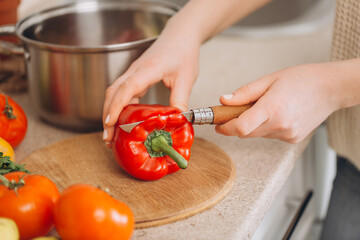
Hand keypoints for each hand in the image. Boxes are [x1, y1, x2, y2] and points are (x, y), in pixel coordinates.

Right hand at [102, 23, 199, 145]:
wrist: (180, 35)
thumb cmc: (183, 53)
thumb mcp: (186, 78)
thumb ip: (180, 100)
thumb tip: (176, 121)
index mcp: (149, 69)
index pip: (127, 87)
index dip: (117, 106)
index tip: (110, 123)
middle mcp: (136, 70)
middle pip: (113, 92)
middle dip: (107, 115)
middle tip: (108, 138)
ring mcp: (133, 72)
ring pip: (114, 93)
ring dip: (110, 113)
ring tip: (111, 135)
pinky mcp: (135, 76)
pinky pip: (121, 92)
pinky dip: (118, 108)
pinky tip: (121, 122)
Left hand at [215, 62, 344, 142]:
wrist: (330, 88)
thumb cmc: (302, 79)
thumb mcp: (269, 79)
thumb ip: (244, 93)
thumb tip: (224, 101)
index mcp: (272, 108)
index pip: (240, 127)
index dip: (225, 127)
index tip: (218, 123)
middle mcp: (280, 125)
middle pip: (245, 133)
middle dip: (236, 124)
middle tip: (235, 111)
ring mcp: (287, 134)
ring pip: (257, 134)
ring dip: (253, 124)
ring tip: (264, 107)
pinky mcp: (292, 139)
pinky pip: (270, 135)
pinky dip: (266, 127)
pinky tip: (277, 113)